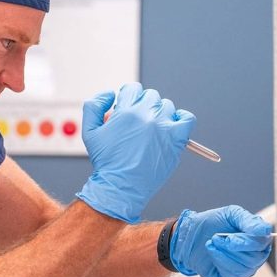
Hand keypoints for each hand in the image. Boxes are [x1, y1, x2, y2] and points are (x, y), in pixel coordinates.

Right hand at [76, 83, 195, 222]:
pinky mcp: (176, 140)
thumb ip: (93, 106)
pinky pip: (187, 119)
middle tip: (137, 124)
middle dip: (142, 106)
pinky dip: (181, 119)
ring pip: (167, 106)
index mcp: (126, 112)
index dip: (128, 98)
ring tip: (151, 130)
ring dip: (159, 114)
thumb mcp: (89, 132)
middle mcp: (146, 116)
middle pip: (150, 96)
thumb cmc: (106, 162)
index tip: (127, 110)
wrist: (121, 187)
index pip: (133, 88)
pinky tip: (171, 127)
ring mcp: (164, 127)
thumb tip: (109, 93)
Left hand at [169, 206, 271, 276]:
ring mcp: (244, 269)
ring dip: (223, 254)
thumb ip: (248, 220)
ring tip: (212, 244)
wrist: (189, 236)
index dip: (247, 242)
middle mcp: (255, 255)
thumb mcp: (230, 214)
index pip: (262, 243)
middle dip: (231, 248)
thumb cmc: (211, 224)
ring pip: (242, 268)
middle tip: (216, 238)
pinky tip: (212, 254)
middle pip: (254, 259)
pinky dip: (219, 263)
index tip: (229, 238)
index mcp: (258, 238)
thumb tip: (266, 230)